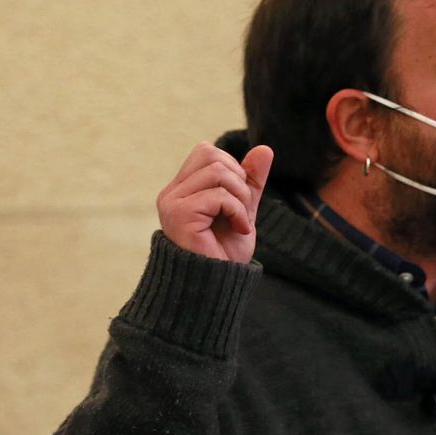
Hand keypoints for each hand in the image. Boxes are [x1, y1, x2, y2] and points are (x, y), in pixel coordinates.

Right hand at [156, 142, 273, 262]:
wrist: (219, 285)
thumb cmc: (226, 252)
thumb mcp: (244, 209)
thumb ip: (250, 180)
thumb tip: (264, 148)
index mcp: (182, 189)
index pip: (207, 152)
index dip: (232, 168)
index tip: (239, 200)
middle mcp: (171, 193)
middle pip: (211, 154)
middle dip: (238, 178)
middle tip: (241, 210)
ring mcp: (172, 203)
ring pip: (217, 172)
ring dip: (240, 197)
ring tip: (240, 221)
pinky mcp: (180, 215)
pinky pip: (218, 195)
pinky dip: (237, 211)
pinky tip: (239, 229)